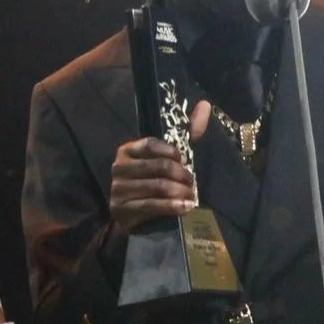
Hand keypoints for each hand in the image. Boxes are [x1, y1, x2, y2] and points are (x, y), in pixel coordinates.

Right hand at [108, 99, 213, 234]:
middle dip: (181, 175)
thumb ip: (187, 132)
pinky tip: (185, 207)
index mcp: (127, 151)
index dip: (171, 152)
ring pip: (157, 186)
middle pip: (158, 167)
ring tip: (192, 197)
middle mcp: (119, 168)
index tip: (184, 161)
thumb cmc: (154, 182)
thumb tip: (205, 105)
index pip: (150, 144)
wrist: (136, 218)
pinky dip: (173, 206)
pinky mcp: (121, 210)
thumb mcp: (168, 157)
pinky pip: (152, 205)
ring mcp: (118, 189)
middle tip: (193, 183)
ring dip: (181, 192)